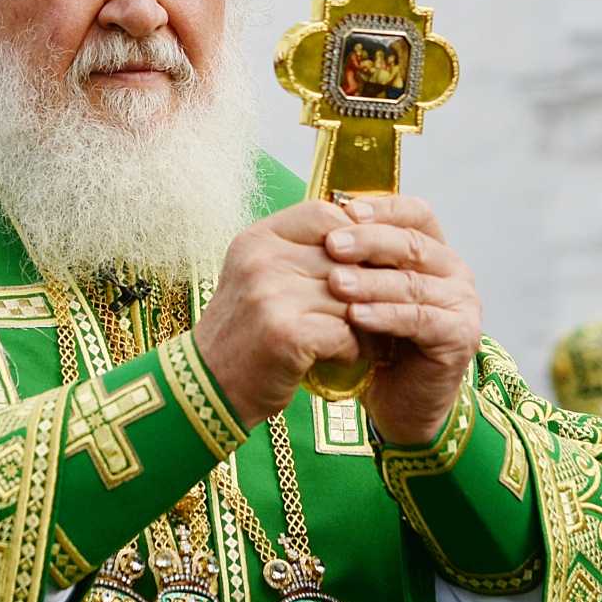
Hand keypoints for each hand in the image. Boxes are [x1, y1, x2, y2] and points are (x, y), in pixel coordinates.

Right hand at [195, 201, 362, 427]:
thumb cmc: (244, 333)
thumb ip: (299, 253)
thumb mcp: (259, 278)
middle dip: (373, 282)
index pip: (323, 214)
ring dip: (370, 320)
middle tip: (391, 301)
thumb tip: (363, 234)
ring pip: (351, 296)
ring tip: (375, 335)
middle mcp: (261, 260)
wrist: (210, 387)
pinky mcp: (286, 333)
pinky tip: (348, 356)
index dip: (356, 234)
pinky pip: (346, 332)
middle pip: (344, 257)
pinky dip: (355, 348)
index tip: (372, 260)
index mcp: (256, 239)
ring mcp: (271, 296)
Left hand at [319, 194, 480, 444]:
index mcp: (434, 251)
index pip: (415, 214)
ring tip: (336, 283)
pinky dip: (386, 315)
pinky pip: (419, 319)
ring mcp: (462, 304)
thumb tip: (316, 217)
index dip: (383, 208)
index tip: (343, 209)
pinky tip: (356, 316)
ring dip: (371, 281)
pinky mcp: (460, 336)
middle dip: (369, 242)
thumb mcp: (364, 293)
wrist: (399, 402)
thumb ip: (354, 259)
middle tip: (331, 244)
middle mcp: (454, 272)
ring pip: (413, 283)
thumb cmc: (376, 342)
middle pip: (412, 244)